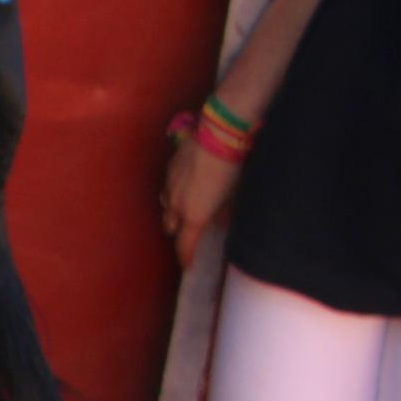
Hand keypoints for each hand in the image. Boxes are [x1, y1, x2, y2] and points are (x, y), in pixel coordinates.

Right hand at [161, 125, 243, 265]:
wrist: (219, 135)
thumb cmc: (232, 169)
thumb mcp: (234, 196)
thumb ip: (225, 213)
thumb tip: (221, 220)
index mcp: (194, 216)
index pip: (184, 245)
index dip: (186, 257)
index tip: (188, 265)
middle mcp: (176, 205)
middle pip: (170, 226)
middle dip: (177, 231)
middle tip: (190, 230)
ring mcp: (170, 186)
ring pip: (166, 206)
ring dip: (174, 210)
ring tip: (185, 206)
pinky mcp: (170, 169)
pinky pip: (168, 187)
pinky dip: (175, 191)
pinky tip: (186, 184)